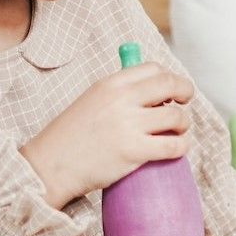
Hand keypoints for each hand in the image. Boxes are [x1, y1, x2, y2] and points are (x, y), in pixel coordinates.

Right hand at [20, 62, 193, 208]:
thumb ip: (118, 94)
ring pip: (177, 116)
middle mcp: (121, 99)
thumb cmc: (69, 137)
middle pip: (171, 84)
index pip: (154, 69)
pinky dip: (181, 147)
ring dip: (183, 124)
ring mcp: (129, 124)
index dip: (169, 78)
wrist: (49, 167)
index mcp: (110, 84)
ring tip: (177, 132)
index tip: (171, 90)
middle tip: (185, 103)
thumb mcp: (90, 101)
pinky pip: (174, 145)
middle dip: (186, 92)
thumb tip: (152, 93)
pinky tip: (176, 149)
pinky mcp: (134, 151)